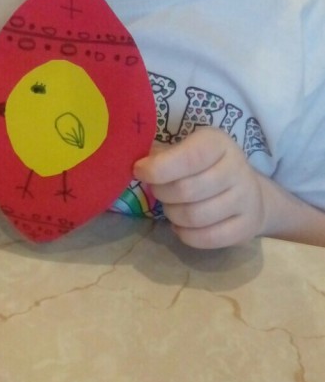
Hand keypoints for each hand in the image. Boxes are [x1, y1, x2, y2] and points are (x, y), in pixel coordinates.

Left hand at [134, 128, 266, 248]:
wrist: (249, 192)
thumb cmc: (205, 166)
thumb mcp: (186, 148)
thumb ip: (160, 154)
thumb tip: (132, 162)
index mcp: (218, 143)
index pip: (190, 157)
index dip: (159, 168)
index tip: (139, 171)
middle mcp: (236, 168)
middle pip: (187, 190)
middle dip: (162, 193)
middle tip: (158, 191)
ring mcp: (246, 199)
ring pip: (195, 216)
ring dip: (173, 214)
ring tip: (172, 207)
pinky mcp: (248, 226)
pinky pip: (208, 238)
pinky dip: (187, 234)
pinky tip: (182, 225)